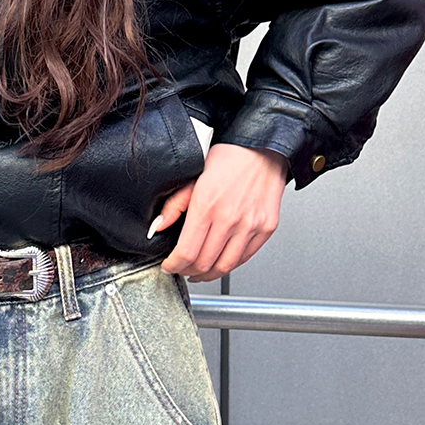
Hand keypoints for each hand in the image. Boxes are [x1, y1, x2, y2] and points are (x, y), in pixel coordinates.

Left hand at [153, 144, 289, 280]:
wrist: (262, 149)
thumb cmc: (228, 159)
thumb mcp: (192, 177)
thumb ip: (174, 205)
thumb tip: (158, 227)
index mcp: (207, 205)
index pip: (186, 252)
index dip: (174, 265)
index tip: (169, 266)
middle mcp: (230, 218)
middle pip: (205, 263)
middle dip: (188, 271)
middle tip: (182, 268)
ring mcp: (250, 225)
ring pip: (226, 266)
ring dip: (208, 275)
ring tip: (199, 271)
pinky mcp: (266, 228)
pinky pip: (245, 258)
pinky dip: (229, 265)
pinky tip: (219, 261)